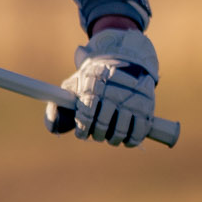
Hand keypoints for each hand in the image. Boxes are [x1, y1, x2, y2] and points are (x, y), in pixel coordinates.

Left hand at [48, 27, 157, 146]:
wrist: (125, 61)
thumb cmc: (94, 80)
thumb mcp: (73, 86)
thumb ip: (57, 106)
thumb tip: (54, 128)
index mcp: (94, 85)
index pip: (87, 114)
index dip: (83, 128)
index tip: (82, 133)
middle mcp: (114, 92)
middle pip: (103, 125)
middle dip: (97, 134)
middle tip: (97, 134)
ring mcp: (132, 99)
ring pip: (121, 131)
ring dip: (113, 139)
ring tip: (110, 138)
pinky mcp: (147, 106)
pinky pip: (139, 131)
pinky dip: (132, 140)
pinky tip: (126, 140)